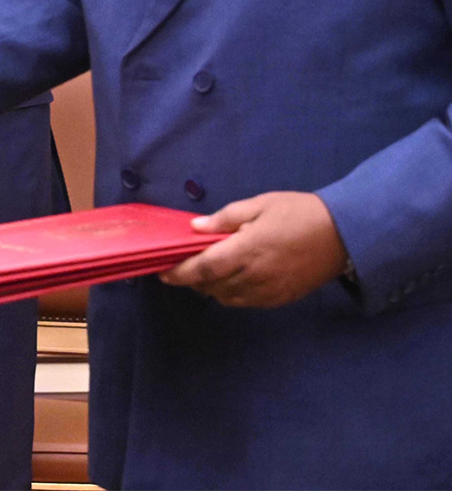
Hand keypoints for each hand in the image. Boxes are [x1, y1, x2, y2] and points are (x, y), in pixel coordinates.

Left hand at [159, 191, 349, 308]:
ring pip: (227, 298)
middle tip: (181, 268)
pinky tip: (229, 280)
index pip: (205, 268)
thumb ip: (226, 219)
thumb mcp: (260, 205)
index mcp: (248, 249)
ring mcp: (270, 290)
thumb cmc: (299, 213)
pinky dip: (231, 294)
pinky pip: (246, 302)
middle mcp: (256, 275)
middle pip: (212, 286)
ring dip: (211, 288)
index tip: (163, 273)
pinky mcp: (282, 298)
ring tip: (205, 272)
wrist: (344, 235)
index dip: (181, 273)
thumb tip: (196, 228)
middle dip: (192, 280)